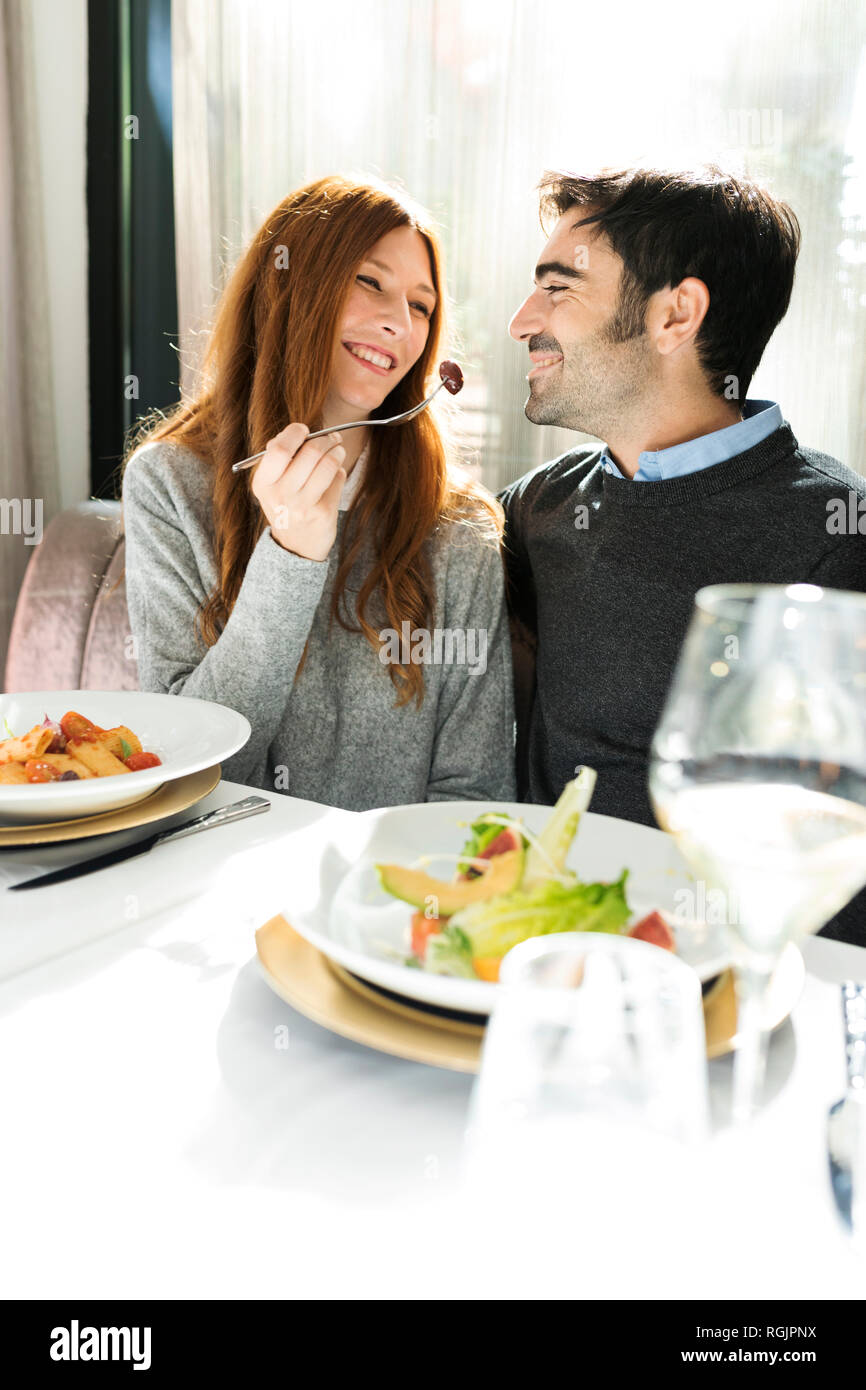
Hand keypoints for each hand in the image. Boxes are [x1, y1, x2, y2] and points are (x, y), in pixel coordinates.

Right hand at [250, 424, 346, 561]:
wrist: (296, 547)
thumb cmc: (286, 506)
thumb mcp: (272, 484)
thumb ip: (280, 457)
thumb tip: (299, 432)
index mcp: (263, 483)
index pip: (279, 449)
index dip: (295, 433)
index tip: (304, 430)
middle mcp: (280, 495)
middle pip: (310, 452)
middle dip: (326, 439)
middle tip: (332, 437)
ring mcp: (302, 505)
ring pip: (328, 464)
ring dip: (337, 451)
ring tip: (338, 450)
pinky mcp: (323, 512)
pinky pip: (338, 479)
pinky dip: (340, 472)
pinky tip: (336, 474)